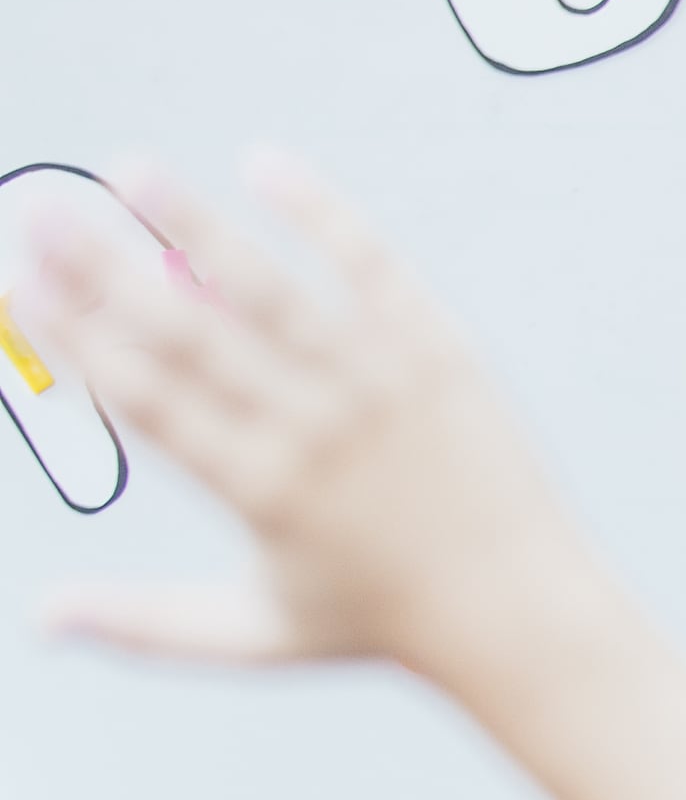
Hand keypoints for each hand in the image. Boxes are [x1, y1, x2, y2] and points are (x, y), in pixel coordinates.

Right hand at [19, 155, 603, 679]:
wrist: (520, 608)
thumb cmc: (383, 622)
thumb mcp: (254, 635)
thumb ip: (142, 622)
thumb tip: (41, 616)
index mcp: (259, 489)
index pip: (142, 398)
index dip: (70, 338)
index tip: (16, 285)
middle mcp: (315, 427)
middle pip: (187, 333)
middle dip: (103, 268)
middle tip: (43, 212)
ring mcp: (380, 383)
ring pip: (271, 288)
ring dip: (194, 225)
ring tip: (132, 171)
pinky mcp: (440, 352)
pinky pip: (374, 267)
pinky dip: (321, 214)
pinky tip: (265, 164)